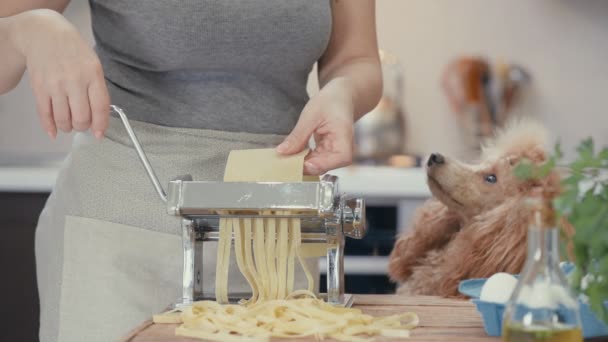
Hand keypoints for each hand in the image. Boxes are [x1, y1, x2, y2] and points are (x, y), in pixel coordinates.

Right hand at [13, 9, 109, 138]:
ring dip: (68, 127)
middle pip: (81, 118)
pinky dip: (50, 127)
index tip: (99, 134)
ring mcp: (55, 85)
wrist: (44, 34)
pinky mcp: (39, 88)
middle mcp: (74, 80)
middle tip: (83, 125)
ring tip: (70, 124)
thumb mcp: (94, 65)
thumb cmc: (73, 50)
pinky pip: (45, 114)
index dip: (100, 125)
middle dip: (83, 127)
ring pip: (63, 119)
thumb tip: (100, 117)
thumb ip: (98, 90)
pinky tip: (54, 131)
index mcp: (93, 74)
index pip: (100, 107)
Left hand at [277, 78, 354, 174]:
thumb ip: (298, 136)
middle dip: (306, 166)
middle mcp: (344, 148)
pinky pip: (315, 161)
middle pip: (328, 165)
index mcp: (345, 136)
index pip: (341, 158)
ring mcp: (336, 152)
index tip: (305, 163)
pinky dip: (303, 160)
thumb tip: (282, 152)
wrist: (340, 97)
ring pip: (319, 166)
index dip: (323, 164)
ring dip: (302, 164)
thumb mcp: (311, 115)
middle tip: (286, 163)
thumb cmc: (330, 102)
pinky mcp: (328, 152)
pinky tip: (293, 155)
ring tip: (286, 159)